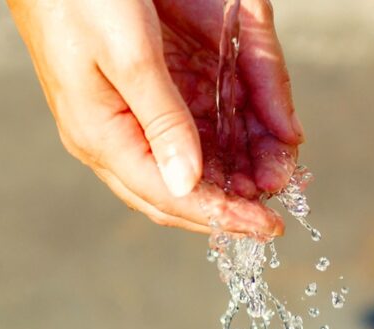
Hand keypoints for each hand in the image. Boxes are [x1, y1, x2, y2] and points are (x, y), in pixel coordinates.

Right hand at [7, 0, 303, 234]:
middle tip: (273, 215)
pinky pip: (182, 136)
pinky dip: (218, 148)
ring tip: (272, 180)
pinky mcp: (138, 98)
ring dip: (228, 178)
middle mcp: (111, 137)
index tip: (266, 227)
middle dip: (228, 205)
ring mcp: (124, 119)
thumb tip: (189, 185)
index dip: (221, 214)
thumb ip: (162, 121)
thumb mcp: (128, 55)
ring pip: (183, 167)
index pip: (168, 195)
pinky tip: (246, 150)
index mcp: (101, 136)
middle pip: (175, 192)